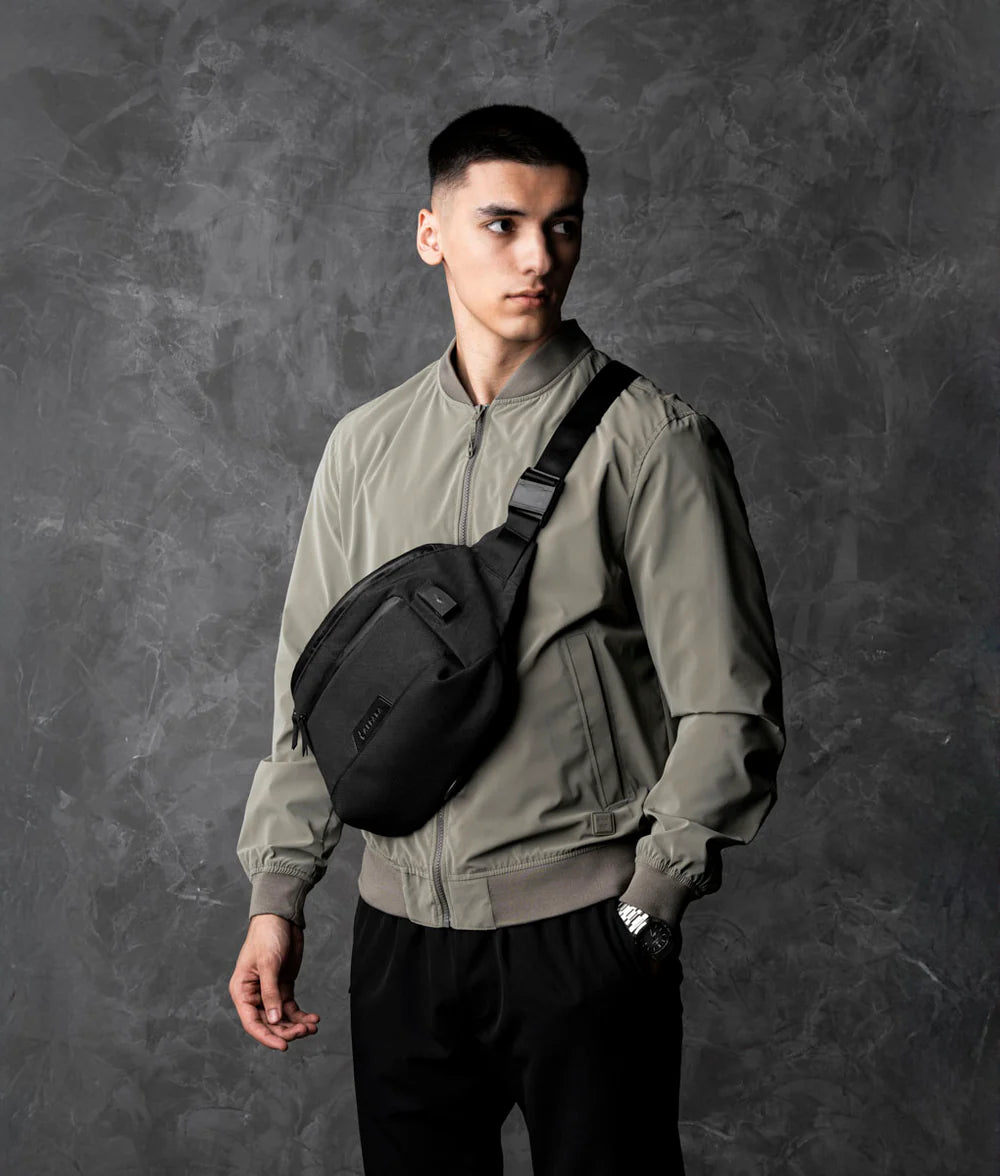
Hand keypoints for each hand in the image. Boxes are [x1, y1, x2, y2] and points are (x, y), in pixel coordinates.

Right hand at [229, 913, 319, 1050]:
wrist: (281, 917)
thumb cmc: (267, 935)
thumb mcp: (268, 963)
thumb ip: (270, 992)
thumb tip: (274, 1020)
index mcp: (242, 991)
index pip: (252, 1022)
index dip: (266, 1037)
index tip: (283, 1046)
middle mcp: (254, 995)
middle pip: (269, 1023)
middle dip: (287, 1030)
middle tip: (305, 1032)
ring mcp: (270, 992)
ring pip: (282, 1018)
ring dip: (296, 1025)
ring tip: (312, 1026)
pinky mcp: (283, 986)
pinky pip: (291, 1008)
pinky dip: (302, 1015)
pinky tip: (313, 1019)